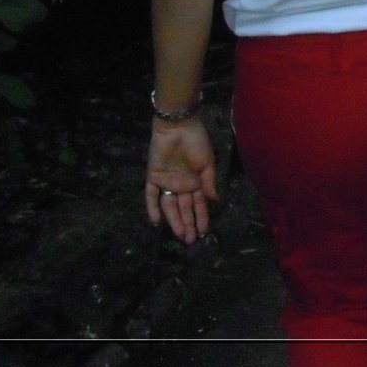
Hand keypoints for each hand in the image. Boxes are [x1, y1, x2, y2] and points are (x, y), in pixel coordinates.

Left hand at [145, 117, 218, 244]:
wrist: (179, 127)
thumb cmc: (197, 142)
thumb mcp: (208, 162)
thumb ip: (209, 181)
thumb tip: (214, 200)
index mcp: (196, 182)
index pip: (198, 204)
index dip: (201, 217)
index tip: (204, 232)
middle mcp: (181, 185)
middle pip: (183, 209)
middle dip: (187, 224)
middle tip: (190, 240)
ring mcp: (166, 182)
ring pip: (169, 206)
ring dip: (173, 220)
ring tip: (179, 234)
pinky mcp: (153, 177)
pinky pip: (151, 195)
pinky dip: (153, 207)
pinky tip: (156, 221)